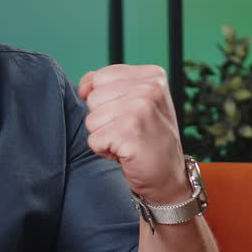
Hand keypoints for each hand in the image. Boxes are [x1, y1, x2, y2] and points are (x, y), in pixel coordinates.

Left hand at [78, 65, 188, 204]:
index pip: (100, 77)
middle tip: (128, 131)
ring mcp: (141, 109)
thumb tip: (83, 88)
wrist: (169, 176)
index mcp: (152, 75)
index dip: (104, 100)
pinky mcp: (130, 133)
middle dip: (103, 119)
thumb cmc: (148, 137)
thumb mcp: (137, 100)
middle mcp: (150, 88)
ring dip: (104, 136)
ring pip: (91, 120)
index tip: (127, 115)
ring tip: (127, 141)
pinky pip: (94, 140)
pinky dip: (104, 151)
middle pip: (93, 98)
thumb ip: (109, 85)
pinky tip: (125, 153)